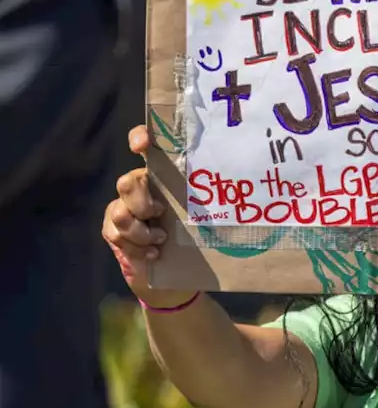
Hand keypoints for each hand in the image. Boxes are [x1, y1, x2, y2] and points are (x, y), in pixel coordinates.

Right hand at [101, 125, 193, 307]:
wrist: (174, 271)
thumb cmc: (194, 234)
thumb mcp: (203, 213)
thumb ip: (209, 196)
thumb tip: (236, 183)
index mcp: (159, 175)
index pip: (143, 143)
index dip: (139, 137)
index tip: (141, 145)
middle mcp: (137, 187)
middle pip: (127, 182)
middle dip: (143, 203)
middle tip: (161, 214)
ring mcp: (121, 208)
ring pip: (119, 212)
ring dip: (141, 231)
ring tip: (161, 239)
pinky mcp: (112, 230)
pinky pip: (116, 235)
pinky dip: (137, 248)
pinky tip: (153, 253)